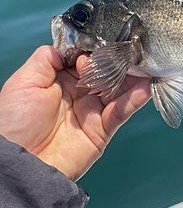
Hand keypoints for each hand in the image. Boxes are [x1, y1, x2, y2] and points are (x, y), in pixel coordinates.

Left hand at [0, 46, 150, 180]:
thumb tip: (68, 46)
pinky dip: (135, 100)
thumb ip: (46, 59)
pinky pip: (122, 112)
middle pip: (106, 72)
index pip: (87, 58)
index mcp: (61, 80)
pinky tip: (144, 87)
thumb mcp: (24, 82)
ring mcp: (92, 111)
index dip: (96, 50)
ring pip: (118, 90)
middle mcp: (79, 94)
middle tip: (129, 53)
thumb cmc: (14, 123)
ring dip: (132, 78)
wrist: (19, 162)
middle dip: (118, 62)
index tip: (101, 45)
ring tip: (144, 66)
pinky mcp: (102, 130)